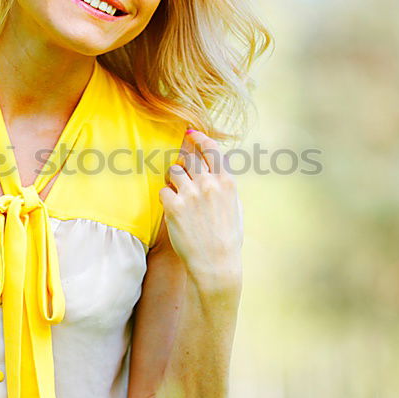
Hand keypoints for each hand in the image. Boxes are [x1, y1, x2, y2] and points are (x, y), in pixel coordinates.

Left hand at [159, 129, 242, 284]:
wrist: (216, 264)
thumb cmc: (227, 239)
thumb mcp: (235, 207)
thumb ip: (224, 186)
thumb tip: (214, 170)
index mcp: (227, 182)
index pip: (211, 149)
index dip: (199, 138)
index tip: (191, 134)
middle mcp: (209, 184)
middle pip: (189, 157)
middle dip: (184, 161)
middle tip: (183, 172)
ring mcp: (190, 194)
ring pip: (174, 171)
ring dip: (174, 179)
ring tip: (179, 194)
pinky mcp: (174, 207)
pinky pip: (164, 190)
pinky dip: (166, 197)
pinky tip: (173, 209)